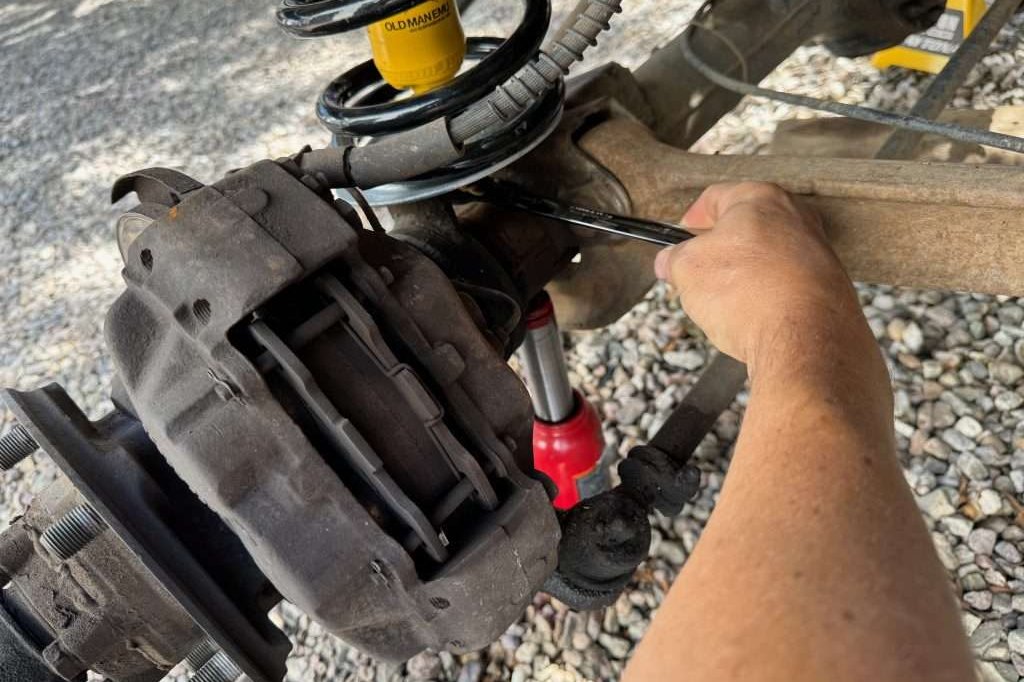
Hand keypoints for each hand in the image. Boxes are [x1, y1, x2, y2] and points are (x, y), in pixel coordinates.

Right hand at [655, 182, 863, 373]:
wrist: (805, 340)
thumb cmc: (750, 294)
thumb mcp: (687, 270)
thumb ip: (674, 259)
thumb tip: (670, 262)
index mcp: (761, 199)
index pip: (716, 197)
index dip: (691, 218)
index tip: (681, 236)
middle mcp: (796, 218)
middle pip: (746, 227)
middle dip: (719, 251)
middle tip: (698, 272)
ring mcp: (817, 252)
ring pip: (767, 258)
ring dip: (744, 276)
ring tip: (725, 303)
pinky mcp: (828, 287)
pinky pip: (786, 285)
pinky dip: (768, 297)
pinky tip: (754, 317)